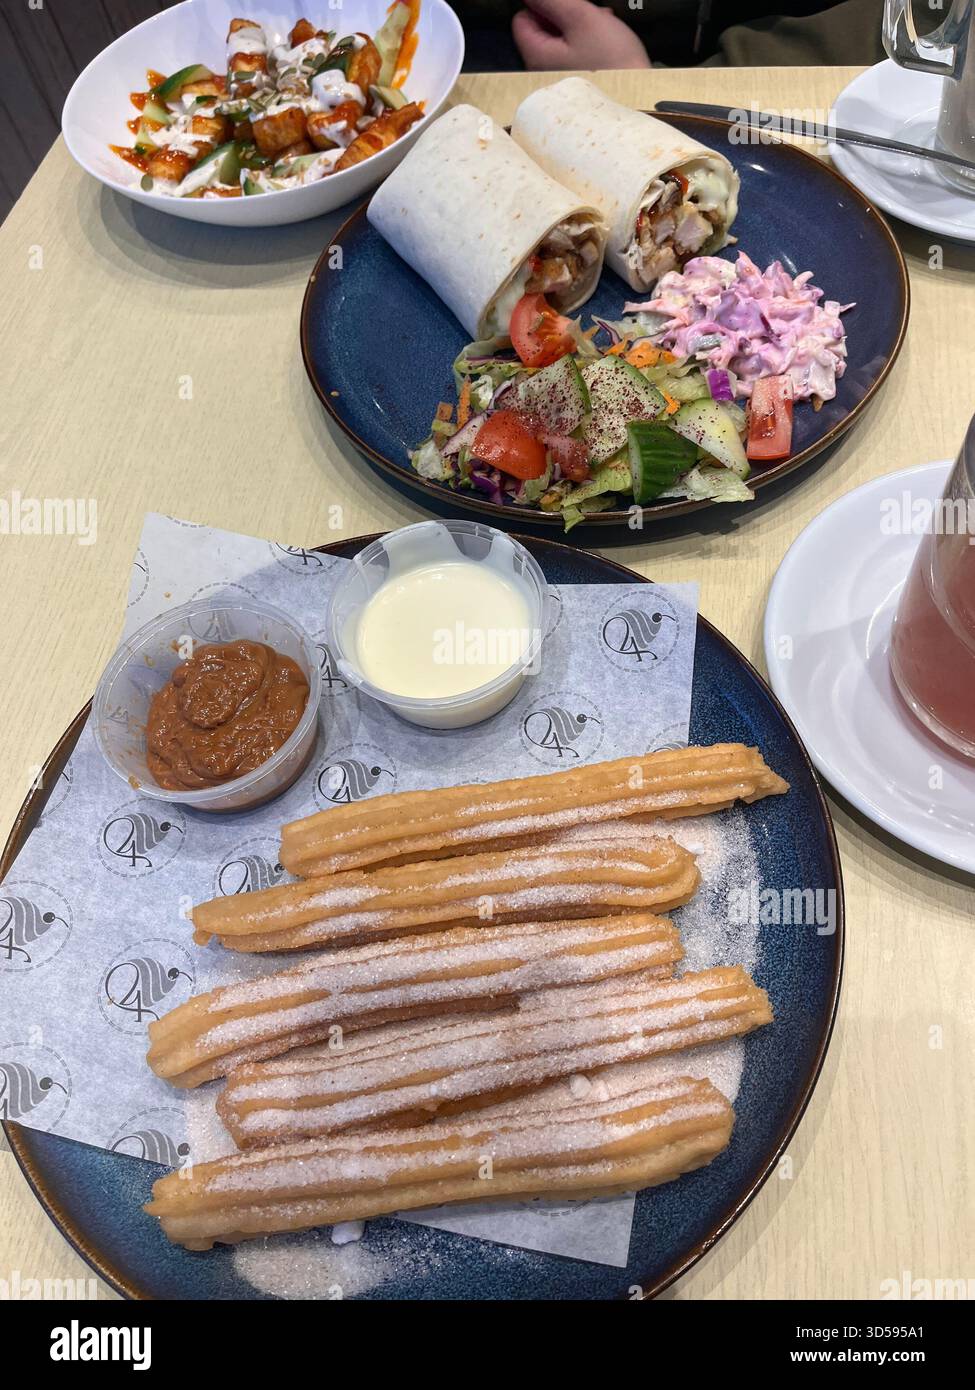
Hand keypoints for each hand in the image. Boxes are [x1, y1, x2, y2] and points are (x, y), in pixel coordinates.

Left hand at [512, 0, 650, 70]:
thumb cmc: (612, 61)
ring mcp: (557, 78)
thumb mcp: (581, 18)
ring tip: (601, 26)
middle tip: (589, 15)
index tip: (565, 6)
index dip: (542, 5)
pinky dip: (585, 41)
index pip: (521, 19)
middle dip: (564, 15)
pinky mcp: (574, 82)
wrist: (639, 95)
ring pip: (559, 39)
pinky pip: (572, 53)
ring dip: (578, 26)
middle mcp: (541, 71)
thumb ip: (552, 1)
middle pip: (541, 29)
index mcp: (536, 56)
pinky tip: (603, 41)